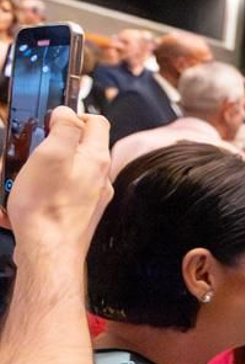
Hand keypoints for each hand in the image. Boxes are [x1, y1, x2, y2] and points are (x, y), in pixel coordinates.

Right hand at [0, 109, 111, 258]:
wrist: (48, 251)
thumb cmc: (46, 207)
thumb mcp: (50, 154)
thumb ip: (64, 128)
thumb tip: (67, 113)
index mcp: (96, 158)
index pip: (96, 122)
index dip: (73, 114)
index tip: (51, 120)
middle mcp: (99, 176)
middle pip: (82, 146)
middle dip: (56, 142)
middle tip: (34, 147)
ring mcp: (91, 196)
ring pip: (70, 169)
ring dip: (47, 166)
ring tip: (25, 172)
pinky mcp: (78, 212)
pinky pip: (61, 192)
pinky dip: (44, 188)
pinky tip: (25, 196)